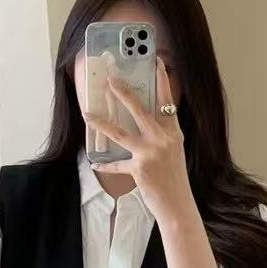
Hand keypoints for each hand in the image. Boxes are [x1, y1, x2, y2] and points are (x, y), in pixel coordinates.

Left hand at [82, 58, 194, 224]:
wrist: (178, 205)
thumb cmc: (175, 179)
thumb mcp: (174, 151)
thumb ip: (162, 135)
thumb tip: (146, 122)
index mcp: (173, 133)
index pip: (167, 102)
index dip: (162, 81)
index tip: (156, 62)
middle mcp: (163, 140)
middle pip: (140, 111)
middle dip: (124, 93)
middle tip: (111, 80)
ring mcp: (151, 154)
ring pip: (121, 133)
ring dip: (102, 123)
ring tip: (88, 114)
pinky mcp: (139, 170)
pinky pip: (117, 165)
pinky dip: (106, 165)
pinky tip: (95, 164)